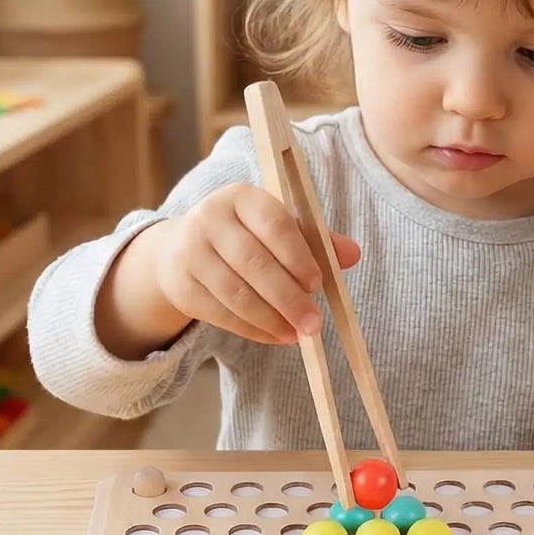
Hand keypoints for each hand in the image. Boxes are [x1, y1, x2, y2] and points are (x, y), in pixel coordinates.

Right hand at [154, 184, 360, 344]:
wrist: (180, 249)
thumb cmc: (245, 236)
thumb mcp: (278, 229)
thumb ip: (315, 240)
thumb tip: (353, 254)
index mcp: (242, 197)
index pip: (273, 224)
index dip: (297, 256)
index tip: (318, 284)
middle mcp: (210, 219)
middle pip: (253, 263)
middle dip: (288, 298)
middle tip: (314, 324)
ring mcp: (191, 253)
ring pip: (236, 293)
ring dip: (271, 319)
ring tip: (297, 334)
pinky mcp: (181, 287)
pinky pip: (221, 314)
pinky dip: (253, 330)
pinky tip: (276, 336)